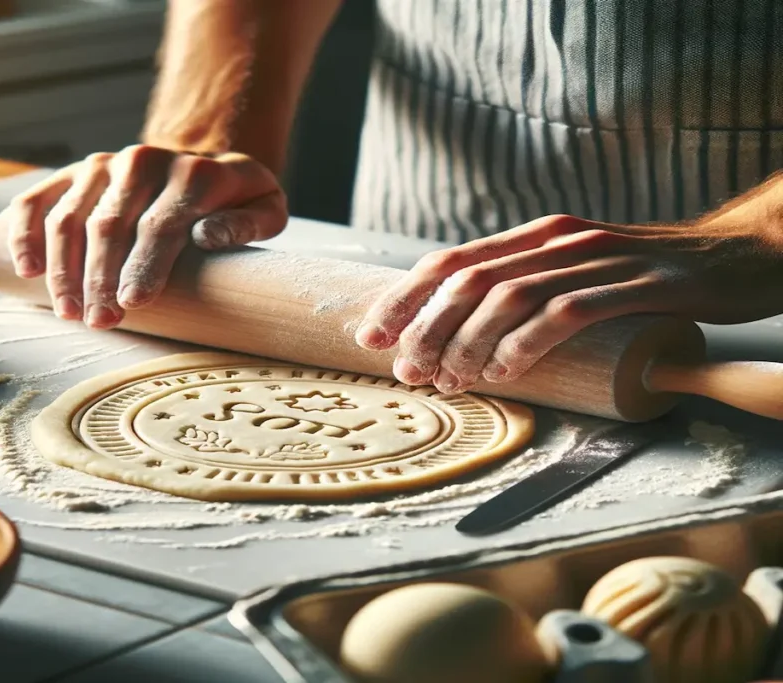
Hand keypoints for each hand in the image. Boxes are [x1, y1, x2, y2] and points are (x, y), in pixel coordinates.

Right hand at [3, 145, 286, 327]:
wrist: (200, 163)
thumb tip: (210, 237)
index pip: (162, 224)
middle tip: (99, 322)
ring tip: (68, 312)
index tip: (134, 304)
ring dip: (63, 268)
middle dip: (100, 278)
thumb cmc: (235, 202)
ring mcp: (103, 165)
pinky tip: (26, 270)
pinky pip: (38, 201)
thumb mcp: (266, 207)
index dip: (146, 265)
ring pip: (70, 217)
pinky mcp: (74, 174)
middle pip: (111, 225)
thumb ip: (252, 222)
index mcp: (193, 173)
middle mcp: (143, 161)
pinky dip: (26, 234)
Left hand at [354, 212, 782, 392]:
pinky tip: (504, 370)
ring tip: (450, 381)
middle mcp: (558, 240)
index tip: (371, 336)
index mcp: (537, 236)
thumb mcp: (578, 273)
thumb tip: (462, 334)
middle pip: (467, 280)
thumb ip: (530, 289)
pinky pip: (565, 313)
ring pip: (508, 296)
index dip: (404, 298)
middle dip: (424, 328)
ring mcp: (598, 259)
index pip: (451, 261)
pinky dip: (524, 344)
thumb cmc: (650, 276)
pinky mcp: (638, 284)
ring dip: (466, 342)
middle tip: (407, 372)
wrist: (741, 253)